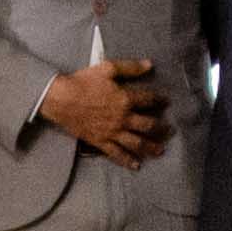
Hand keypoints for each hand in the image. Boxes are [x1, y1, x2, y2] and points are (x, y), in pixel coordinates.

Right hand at [38, 58, 166, 166]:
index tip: (167, 102)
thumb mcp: (107, 68)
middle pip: (148, 125)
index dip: (160, 100)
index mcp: (126, 99)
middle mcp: (123, 118)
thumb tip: (149, 64)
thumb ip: (130, 68)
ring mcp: (112, 132)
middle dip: (161, 128)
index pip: (149, 100)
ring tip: (160, 150)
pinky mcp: (101, 142)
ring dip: (150, 147)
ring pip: (136, 143)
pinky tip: (136, 166)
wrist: (62, 99)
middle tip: (169, 130)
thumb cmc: (83, 81)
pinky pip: (116, 154)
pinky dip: (127, 161)